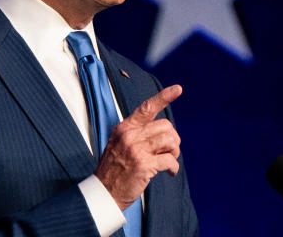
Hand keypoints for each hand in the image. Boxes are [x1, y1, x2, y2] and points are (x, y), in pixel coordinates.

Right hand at [94, 84, 183, 210]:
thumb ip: (137, 133)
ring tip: (170, 160)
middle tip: (170, 151)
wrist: (103, 193)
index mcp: (124, 128)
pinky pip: (170, 160)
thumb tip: (164, 129)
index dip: (164, 97)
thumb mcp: (119, 144)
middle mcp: (130, 136)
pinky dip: (173, 167)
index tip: (178, 89)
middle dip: (173, 139)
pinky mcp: (144, 165)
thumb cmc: (115, 169)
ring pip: (170, 141)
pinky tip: (170, 172)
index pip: (147, 108)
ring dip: (174, 152)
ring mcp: (136, 150)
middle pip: (165, 126)